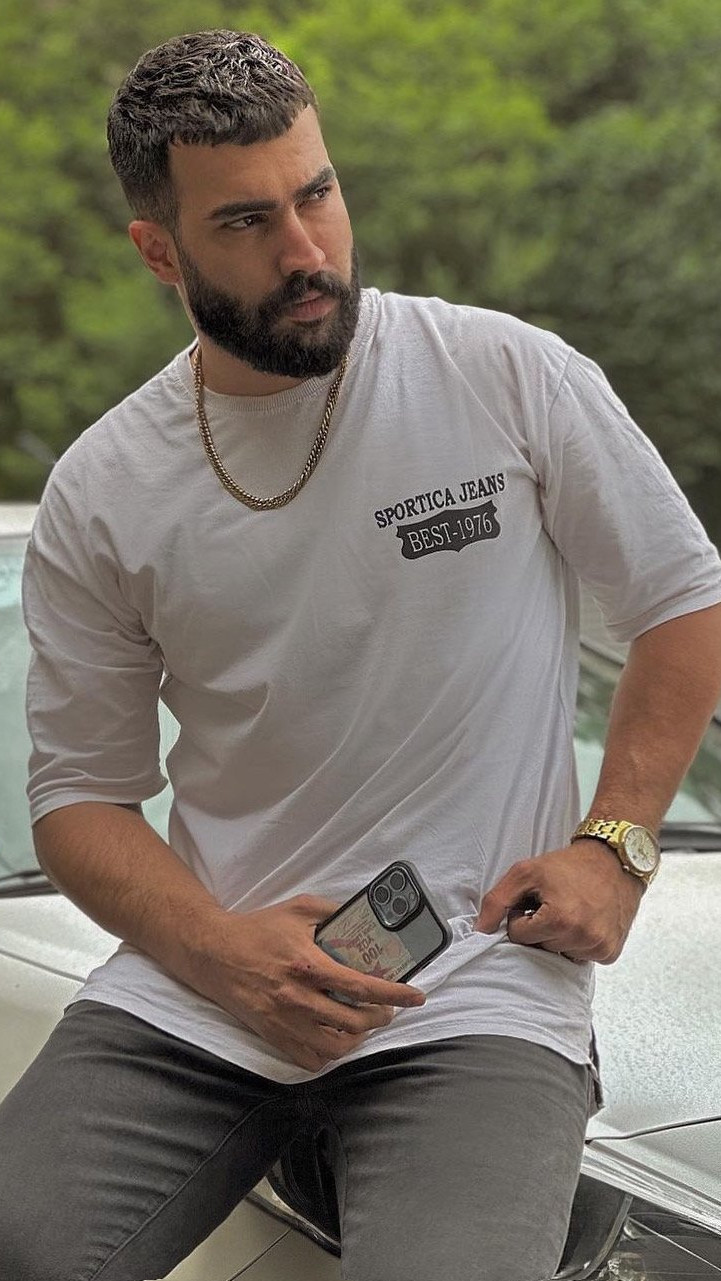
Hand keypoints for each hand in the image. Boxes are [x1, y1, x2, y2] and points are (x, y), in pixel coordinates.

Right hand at [196, 894, 425, 1071]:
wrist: (214, 953)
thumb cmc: (258, 929)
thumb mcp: (299, 909)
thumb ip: (335, 913)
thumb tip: (367, 920)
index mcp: (308, 965)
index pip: (362, 987)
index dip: (395, 995)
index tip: (416, 996)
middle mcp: (298, 998)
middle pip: (355, 1021)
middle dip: (381, 1018)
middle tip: (387, 1010)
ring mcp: (284, 1022)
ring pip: (336, 1047)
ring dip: (357, 1038)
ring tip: (363, 1024)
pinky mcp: (272, 1036)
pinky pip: (310, 1060)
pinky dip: (329, 1054)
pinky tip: (336, 1038)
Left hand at [474, 841, 644, 963]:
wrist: (613, 860)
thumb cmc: (569, 865)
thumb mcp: (525, 872)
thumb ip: (496, 901)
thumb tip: (480, 930)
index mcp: (560, 920)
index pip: (519, 936)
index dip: (523, 916)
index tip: (536, 901)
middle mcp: (582, 938)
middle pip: (538, 948)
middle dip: (540, 928)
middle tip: (554, 904)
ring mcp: (599, 948)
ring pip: (558, 955)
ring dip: (559, 937)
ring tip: (570, 911)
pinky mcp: (610, 953)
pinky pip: (580, 958)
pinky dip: (577, 943)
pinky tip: (584, 921)